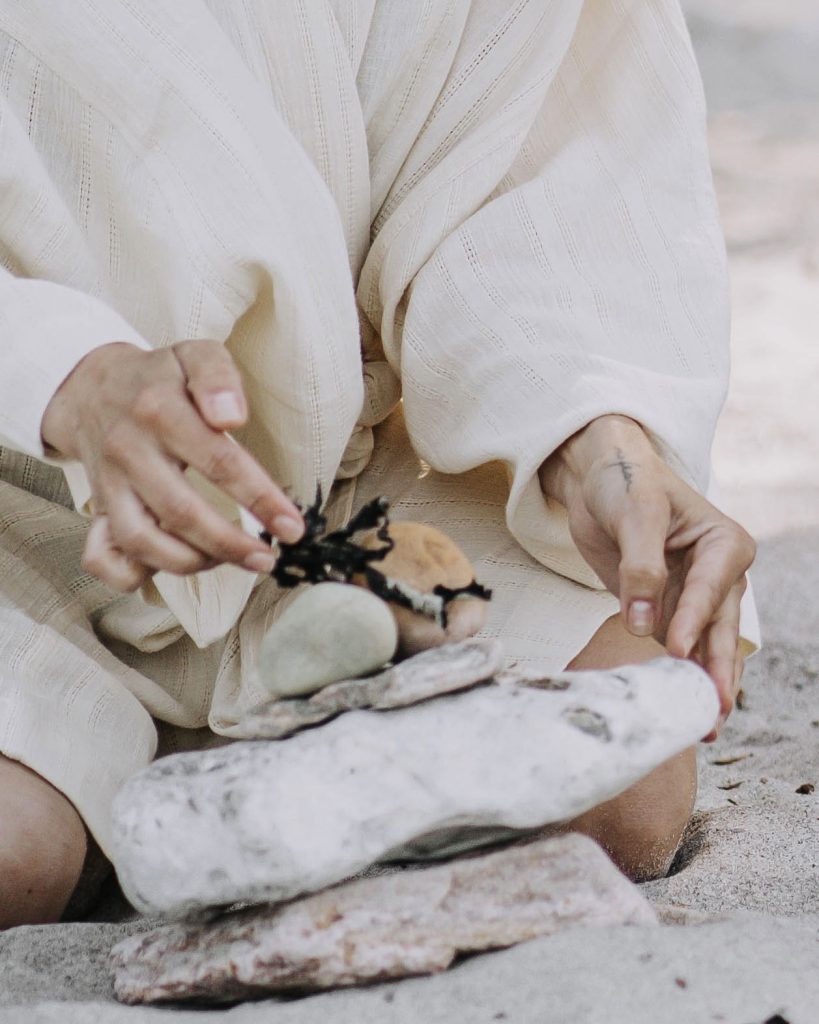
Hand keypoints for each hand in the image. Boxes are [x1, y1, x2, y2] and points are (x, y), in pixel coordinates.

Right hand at [41, 340, 303, 591]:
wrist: (90, 388)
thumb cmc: (160, 378)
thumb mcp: (194, 355)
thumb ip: (218, 377)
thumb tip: (232, 417)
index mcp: (158, 409)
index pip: (218, 462)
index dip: (260, 500)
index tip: (291, 527)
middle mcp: (128, 451)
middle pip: (181, 512)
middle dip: (231, 545)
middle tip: (267, 559)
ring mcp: (108, 484)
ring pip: (143, 542)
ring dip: (194, 563)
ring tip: (233, 560)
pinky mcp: (97, 508)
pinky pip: (102, 558)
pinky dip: (136, 575)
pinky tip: (178, 565)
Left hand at [540, 415, 755, 737]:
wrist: (601, 480)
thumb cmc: (626, 484)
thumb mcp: (635, 514)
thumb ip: (641, 567)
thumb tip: (643, 624)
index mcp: (724, 544)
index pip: (710, 589)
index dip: (694, 621)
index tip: (678, 651)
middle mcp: (719, 575)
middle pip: (720, 629)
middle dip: (717, 671)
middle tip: (712, 712)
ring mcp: (696, 597)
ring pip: (706, 647)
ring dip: (705, 684)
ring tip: (704, 726)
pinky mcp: (669, 610)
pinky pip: (679, 648)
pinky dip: (680, 676)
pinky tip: (680, 707)